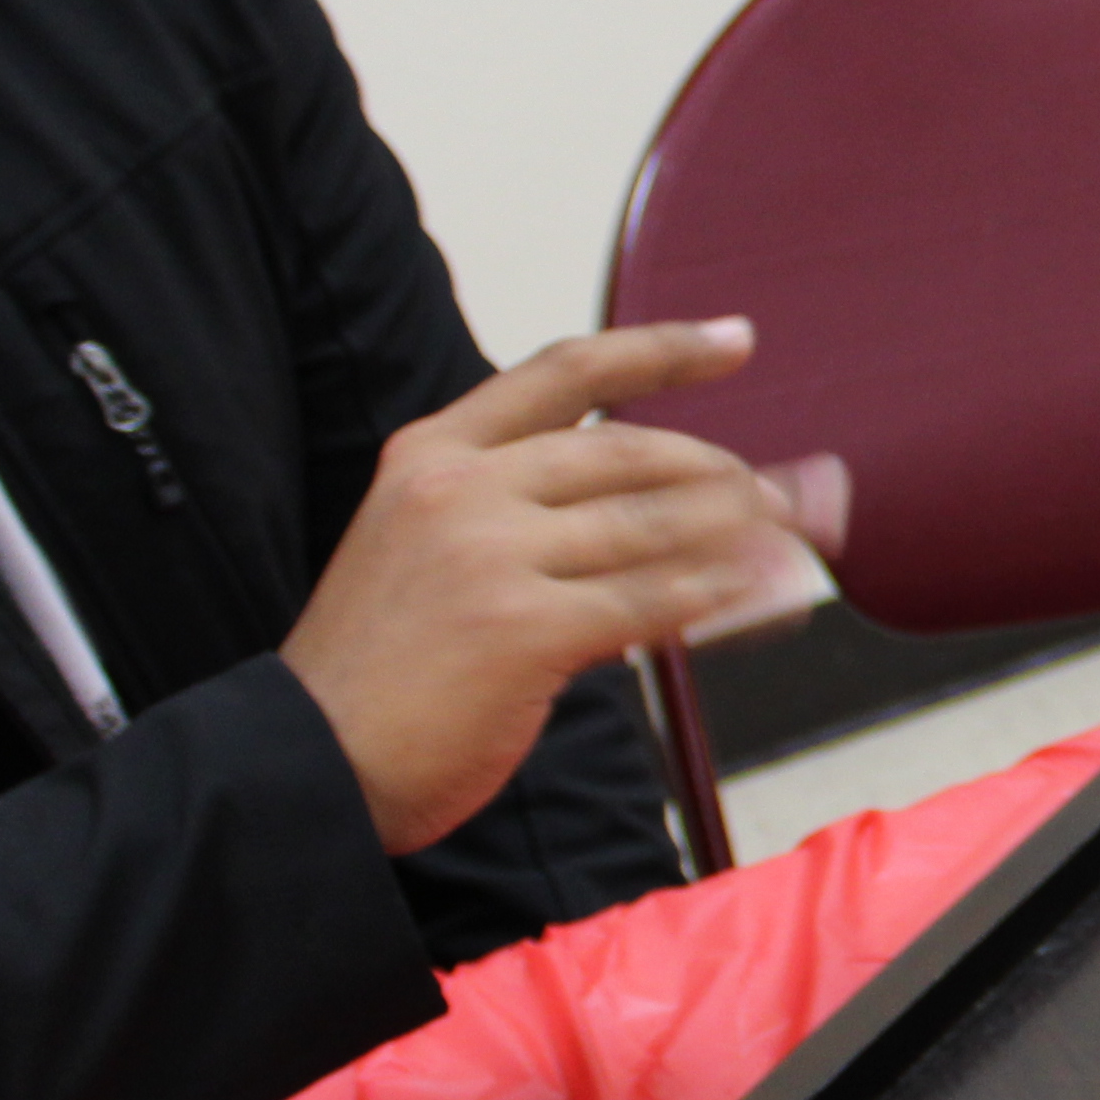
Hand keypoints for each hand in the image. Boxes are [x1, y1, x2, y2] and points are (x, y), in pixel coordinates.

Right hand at [278, 319, 830, 856]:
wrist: (310, 759)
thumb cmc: (380, 670)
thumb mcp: (424, 548)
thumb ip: (522, 514)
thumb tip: (665, 510)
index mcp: (433, 452)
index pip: (567, 372)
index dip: (661, 350)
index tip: (735, 340)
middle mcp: (461, 488)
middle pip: (630, 453)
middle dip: (722, 473)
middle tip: (782, 495)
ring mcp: (490, 555)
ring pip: (650, 525)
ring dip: (737, 533)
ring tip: (789, 542)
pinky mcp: (521, 630)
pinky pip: (647, 601)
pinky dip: (713, 595)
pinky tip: (753, 591)